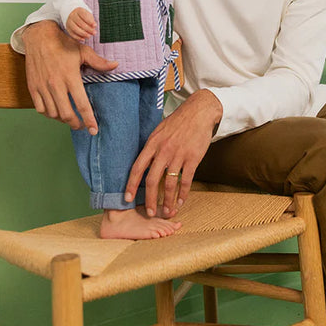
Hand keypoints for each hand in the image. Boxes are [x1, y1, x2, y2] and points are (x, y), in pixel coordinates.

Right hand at [22, 21, 117, 130]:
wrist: (39, 37)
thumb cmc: (63, 43)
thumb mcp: (83, 51)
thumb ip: (99, 62)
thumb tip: (116, 65)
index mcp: (70, 77)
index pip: (82, 104)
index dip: (89, 119)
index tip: (94, 130)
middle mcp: (56, 84)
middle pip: (67, 114)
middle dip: (76, 124)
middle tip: (82, 125)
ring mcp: (43, 87)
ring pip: (53, 113)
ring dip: (63, 120)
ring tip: (70, 119)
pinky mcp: (33, 87)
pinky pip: (40, 108)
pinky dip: (48, 114)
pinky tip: (55, 112)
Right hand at [66, 7, 96, 40]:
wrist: (73, 15)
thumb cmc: (83, 16)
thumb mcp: (88, 15)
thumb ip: (91, 20)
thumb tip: (93, 27)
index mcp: (78, 11)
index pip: (84, 15)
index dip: (90, 21)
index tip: (95, 26)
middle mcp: (72, 16)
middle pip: (80, 23)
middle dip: (88, 29)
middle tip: (94, 33)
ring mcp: (69, 22)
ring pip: (75, 29)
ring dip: (83, 34)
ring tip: (89, 36)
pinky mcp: (68, 28)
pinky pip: (72, 34)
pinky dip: (77, 37)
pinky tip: (83, 39)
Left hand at [125, 89, 221, 216]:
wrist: (199, 112)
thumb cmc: (178, 121)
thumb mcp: (159, 130)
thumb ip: (152, 147)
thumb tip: (144, 162)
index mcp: (152, 143)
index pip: (137, 167)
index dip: (130, 184)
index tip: (126, 198)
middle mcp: (163, 150)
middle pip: (152, 180)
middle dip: (149, 199)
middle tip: (149, 213)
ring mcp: (178, 155)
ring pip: (169, 184)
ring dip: (167, 200)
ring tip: (166, 211)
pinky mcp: (193, 158)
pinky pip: (186, 180)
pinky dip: (182, 194)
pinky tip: (180, 202)